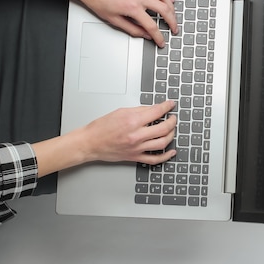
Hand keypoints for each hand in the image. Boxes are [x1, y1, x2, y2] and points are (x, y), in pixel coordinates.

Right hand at [33, 100, 177, 177]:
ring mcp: (137, 148)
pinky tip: (171, 151)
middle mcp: (136, 135)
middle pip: (163, 128)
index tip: (171, 104)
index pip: (156, 112)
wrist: (90, 143)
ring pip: (162, 143)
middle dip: (172, 121)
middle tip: (173, 117)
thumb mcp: (120, 112)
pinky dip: (166, 156)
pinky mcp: (135, 157)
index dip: (167, 107)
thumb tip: (154, 109)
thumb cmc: (101, 127)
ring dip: (171, 135)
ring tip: (172, 130)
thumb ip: (139, 111)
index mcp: (132, 121)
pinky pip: (155, 159)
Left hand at [78, 0, 177, 46]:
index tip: (161, 42)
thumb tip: (144, 35)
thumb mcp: (114, 20)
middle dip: (172, 21)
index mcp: (132, 7)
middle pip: (164, 10)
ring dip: (172, 7)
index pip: (151, 26)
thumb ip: (132, 29)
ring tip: (174, 15)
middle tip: (174, 29)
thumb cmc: (98, 0)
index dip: (158, 36)